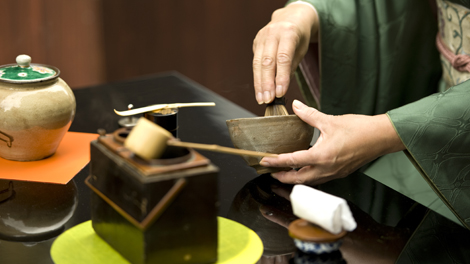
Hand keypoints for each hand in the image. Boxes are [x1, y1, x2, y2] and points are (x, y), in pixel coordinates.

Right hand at [252, 4, 318, 103]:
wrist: (290, 18)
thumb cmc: (299, 35)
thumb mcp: (301, 49)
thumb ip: (291, 67)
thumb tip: (282, 88)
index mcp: (288, 32)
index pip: (283, 58)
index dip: (281, 77)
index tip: (280, 93)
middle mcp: (272, 33)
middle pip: (267, 62)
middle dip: (267, 83)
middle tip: (268, 99)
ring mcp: (261, 37)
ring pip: (258, 64)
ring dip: (259, 83)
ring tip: (261, 98)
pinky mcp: (256, 43)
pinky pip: (255, 63)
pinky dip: (257, 78)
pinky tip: (259, 90)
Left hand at [260, 100, 404, 184]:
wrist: (382, 137)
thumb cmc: (359, 129)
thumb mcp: (330, 120)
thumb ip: (309, 115)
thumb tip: (295, 106)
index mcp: (321, 156)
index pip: (292, 161)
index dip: (276, 161)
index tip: (264, 161)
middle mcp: (326, 169)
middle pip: (299, 179)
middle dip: (283, 177)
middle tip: (271, 171)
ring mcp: (334, 173)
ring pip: (310, 181)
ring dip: (296, 178)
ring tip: (285, 172)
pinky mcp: (341, 172)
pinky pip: (320, 178)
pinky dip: (308, 176)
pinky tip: (305, 168)